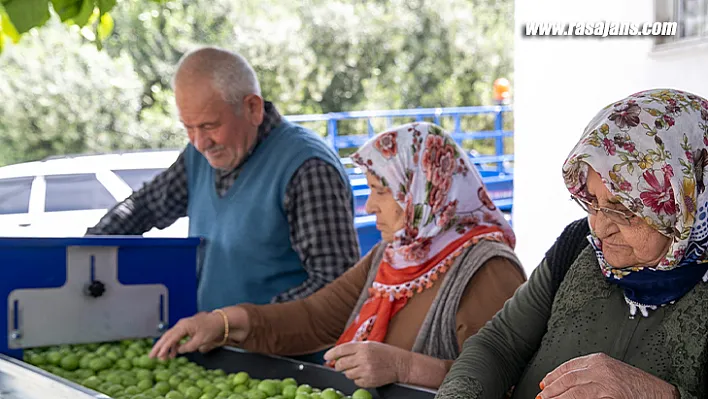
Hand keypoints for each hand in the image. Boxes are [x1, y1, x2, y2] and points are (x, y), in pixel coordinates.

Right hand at [149, 311, 224, 359]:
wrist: (219, 320)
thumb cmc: (211, 328)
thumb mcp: (200, 340)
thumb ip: (188, 346)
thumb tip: (179, 351)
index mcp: (184, 326)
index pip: (170, 338)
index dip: (164, 348)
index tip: (159, 356)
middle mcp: (181, 325)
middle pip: (167, 336)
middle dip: (159, 347)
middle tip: (151, 356)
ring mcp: (183, 326)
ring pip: (170, 337)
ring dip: (166, 348)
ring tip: (162, 358)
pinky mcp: (186, 329)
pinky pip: (176, 337)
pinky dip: (173, 345)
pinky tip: (173, 354)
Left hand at [323, 341, 410, 387]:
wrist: (401, 364)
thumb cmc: (385, 353)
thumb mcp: (370, 345)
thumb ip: (354, 349)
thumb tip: (338, 355)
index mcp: (363, 347)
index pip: (341, 350)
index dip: (331, 354)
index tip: (326, 357)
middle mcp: (363, 358)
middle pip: (341, 364)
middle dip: (339, 366)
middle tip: (341, 365)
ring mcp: (366, 370)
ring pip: (347, 374)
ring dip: (350, 372)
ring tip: (360, 368)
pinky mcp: (369, 381)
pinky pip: (355, 381)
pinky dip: (358, 379)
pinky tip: (366, 374)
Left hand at [539, 353, 678, 398]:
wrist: (661, 394)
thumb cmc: (638, 386)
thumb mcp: (612, 373)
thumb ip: (592, 375)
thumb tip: (569, 385)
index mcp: (599, 360)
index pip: (568, 366)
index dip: (553, 375)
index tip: (544, 383)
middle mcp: (600, 369)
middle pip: (567, 378)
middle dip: (552, 389)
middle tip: (542, 396)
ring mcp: (605, 383)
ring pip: (573, 390)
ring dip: (557, 398)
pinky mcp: (610, 395)